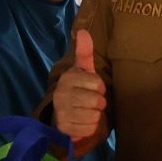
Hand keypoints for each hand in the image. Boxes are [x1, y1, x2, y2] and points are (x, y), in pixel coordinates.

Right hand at [51, 29, 106, 155]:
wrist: (64, 112)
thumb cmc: (79, 87)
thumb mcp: (83, 70)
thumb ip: (85, 52)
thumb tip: (83, 31)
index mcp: (68, 78)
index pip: (98, 84)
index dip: (100, 87)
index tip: (92, 87)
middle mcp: (61, 94)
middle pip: (97, 101)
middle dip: (99, 103)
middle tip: (90, 101)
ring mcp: (61, 112)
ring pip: (95, 116)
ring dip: (95, 115)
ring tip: (86, 110)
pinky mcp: (64, 128)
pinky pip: (89, 129)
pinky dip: (90, 127)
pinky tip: (82, 121)